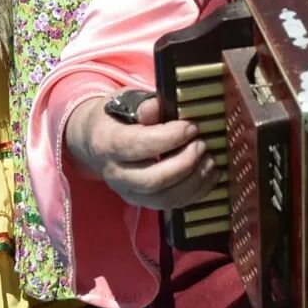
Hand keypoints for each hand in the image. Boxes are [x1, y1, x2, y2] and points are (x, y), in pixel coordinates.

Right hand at [65, 92, 219, 211]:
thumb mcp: (125, 102)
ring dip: (194, 181)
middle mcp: (114, 174)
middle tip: (202, 145)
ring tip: (210, 160)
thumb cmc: (117, 117)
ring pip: (164, 198)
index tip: (191, 126)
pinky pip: (172, 205)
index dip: (169, 138)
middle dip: (184, 164)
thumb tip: (156, 107)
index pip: (138, 146)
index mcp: (107, 143)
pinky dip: (196, 192)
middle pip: (152, 180)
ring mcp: (129, 192)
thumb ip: (143, 105)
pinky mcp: (143, 202)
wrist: (97, 141)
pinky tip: (209, 174)